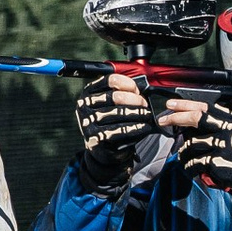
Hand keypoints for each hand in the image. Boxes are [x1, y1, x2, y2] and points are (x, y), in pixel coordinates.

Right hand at [73, 67, 155, 191]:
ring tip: (147, 115)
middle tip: (145, 104)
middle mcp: (84, 106)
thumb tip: (140, 87)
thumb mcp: (111, 105)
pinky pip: (119, 130)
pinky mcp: (95, 137)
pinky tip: (144, 127)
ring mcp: (88, 122)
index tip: (138, 90)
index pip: (110, 80)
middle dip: (135, 100)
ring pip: (119, 113)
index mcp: (88, 93)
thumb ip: (121, 93)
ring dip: (137, 114)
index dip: (127, 83)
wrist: (103, 149)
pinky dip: (135, 128)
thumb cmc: (110, 122)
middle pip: (116, 97)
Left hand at [178, 88, 231, 209]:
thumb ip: (221, 126)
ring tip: (185, 158)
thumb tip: (193, 125)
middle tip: (163, 120)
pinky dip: (189, 167)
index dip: (186, 104)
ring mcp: (222, 144)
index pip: (205, 106)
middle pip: (195, 118)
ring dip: (183, 152)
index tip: (171, 104)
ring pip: (191, 143)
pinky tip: (191, 170)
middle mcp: (227, 128)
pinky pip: (193, 162)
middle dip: (176, 118)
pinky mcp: (216, 160)